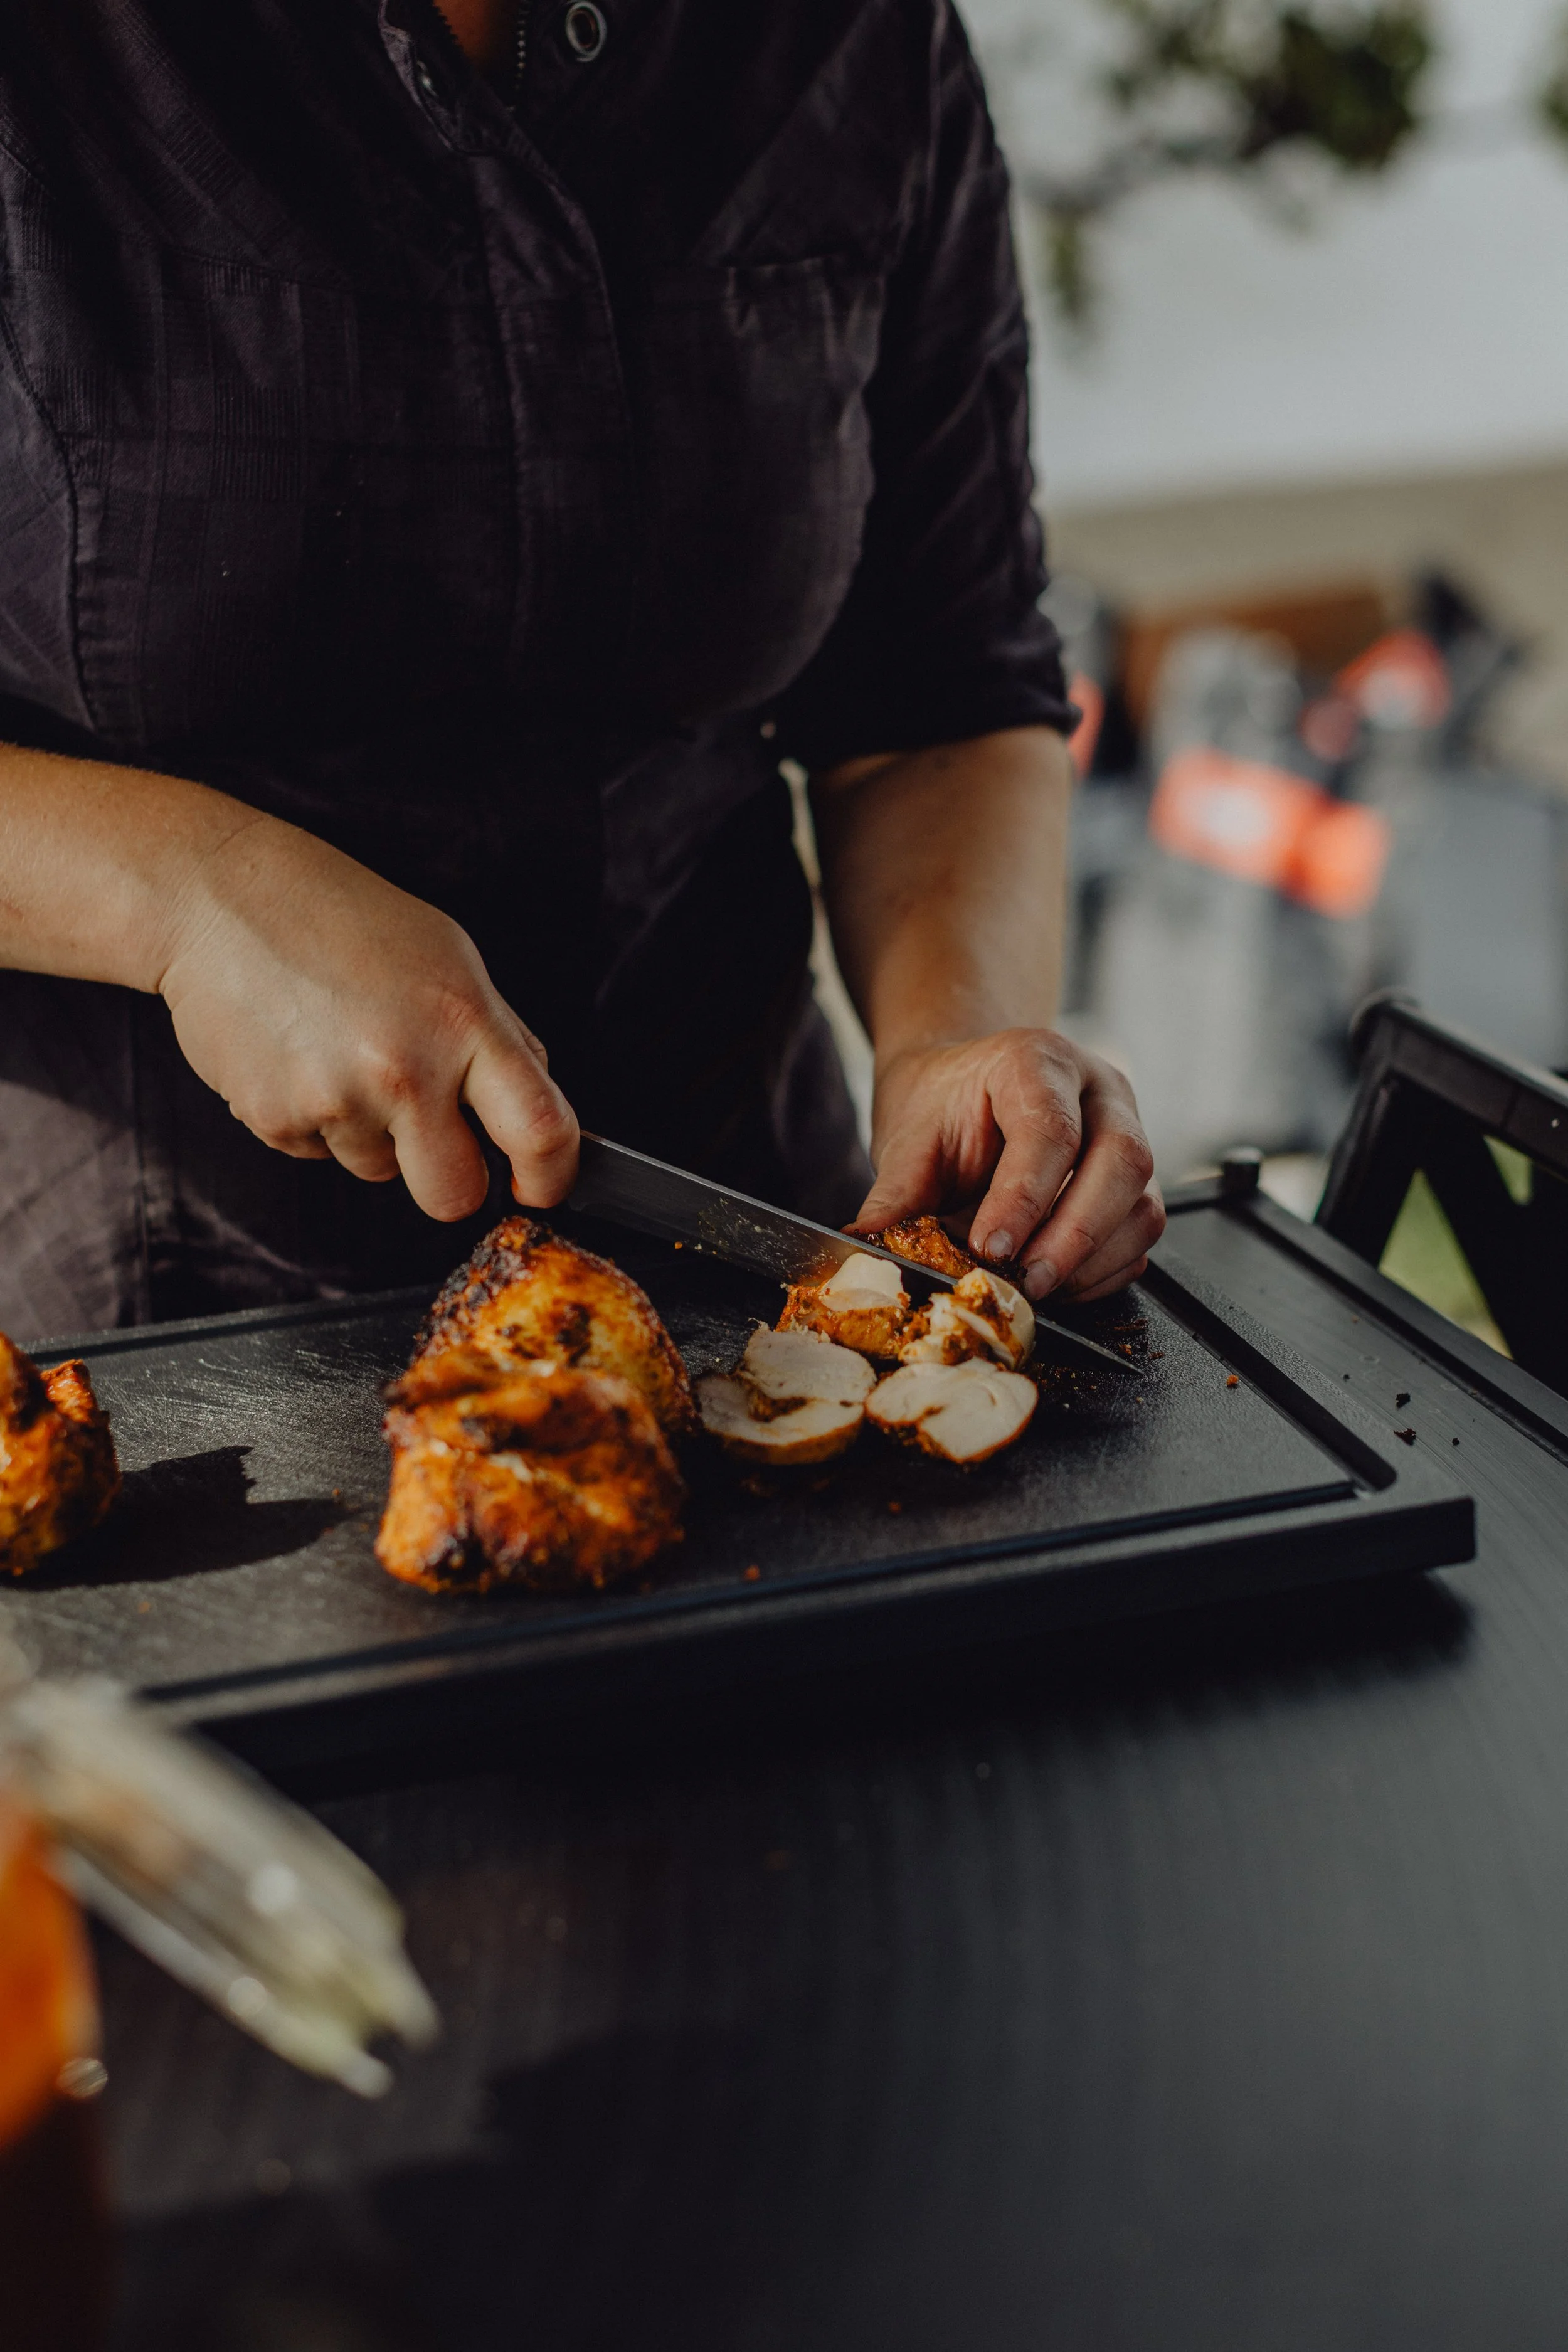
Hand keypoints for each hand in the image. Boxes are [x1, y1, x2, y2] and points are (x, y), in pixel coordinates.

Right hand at [158, 812, 577, 1220]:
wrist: (217, 898)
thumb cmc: (337, 916)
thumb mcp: (446, 956)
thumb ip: (496, 1036)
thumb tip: (532, 1104)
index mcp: (462, 1022)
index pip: (540, 1130)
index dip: (550, 1176)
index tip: (541, 1186)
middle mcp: (404, 1068)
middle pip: (454, 1194)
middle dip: (450, 1179)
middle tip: (430, 1133)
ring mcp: (336, 1099)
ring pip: (380, 1172)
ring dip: (371, 1133)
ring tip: (341, 1051)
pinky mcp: (275, 1119)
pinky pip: (318, 1154)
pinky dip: (315, 1120)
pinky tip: (301, 1056)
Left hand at [852, 1030, 1163, 1301]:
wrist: (963, 1094)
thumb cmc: (941, 1110)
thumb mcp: (909, 1140)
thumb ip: (896, 1191)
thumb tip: (869, 1242)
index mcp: (1037, 1061)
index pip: (1051, 1130)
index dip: (1024, 1197)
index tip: (989, 1248)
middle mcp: (1099, 1090)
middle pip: (1122, 1160)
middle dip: (1077, 1234)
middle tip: (1029, 1281)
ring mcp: (1128, 1132)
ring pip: (1143, 1204)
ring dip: (1094, 1260)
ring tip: (1038, 1289)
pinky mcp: (1135, 1181)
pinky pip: (1141, 1235)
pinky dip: (1104, 1272)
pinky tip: (1059, 1286)